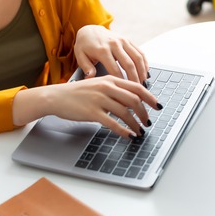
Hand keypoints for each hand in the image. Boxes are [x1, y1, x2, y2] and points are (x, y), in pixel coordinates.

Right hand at [13, 75, 161, 138]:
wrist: (56, 96)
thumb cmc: (78, 93)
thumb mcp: (98, 85)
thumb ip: (114, 90)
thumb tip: (132, 100)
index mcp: (110, 79)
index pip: (136, 87)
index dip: (150, 97)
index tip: (157, 106)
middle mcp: (106, 87)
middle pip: (134, 100)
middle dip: (144, 113)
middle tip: (148, 122)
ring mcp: (99, 99)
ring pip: (125, 112)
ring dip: (135, 124)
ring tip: (140, 131)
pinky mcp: (92, 112)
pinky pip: (112, 123)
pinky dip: (123, 130)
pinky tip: (128, 135)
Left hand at [73, 25, 148, 83]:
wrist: (90, 30)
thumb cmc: (85, 45)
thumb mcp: (80, 56)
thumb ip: (86, 67)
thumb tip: (90, 77)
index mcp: (102, 50)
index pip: (114, 69)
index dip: (120, 81)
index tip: (124, 91)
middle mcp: (114, 44)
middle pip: (129, 64)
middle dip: (134, 78)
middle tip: (136, 90)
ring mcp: (123, 41)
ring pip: (137, 58)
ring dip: (142, 71)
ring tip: (142, 82)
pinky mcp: (128, 40)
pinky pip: (139, 52)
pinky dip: (144, 63)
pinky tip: (145, 72)